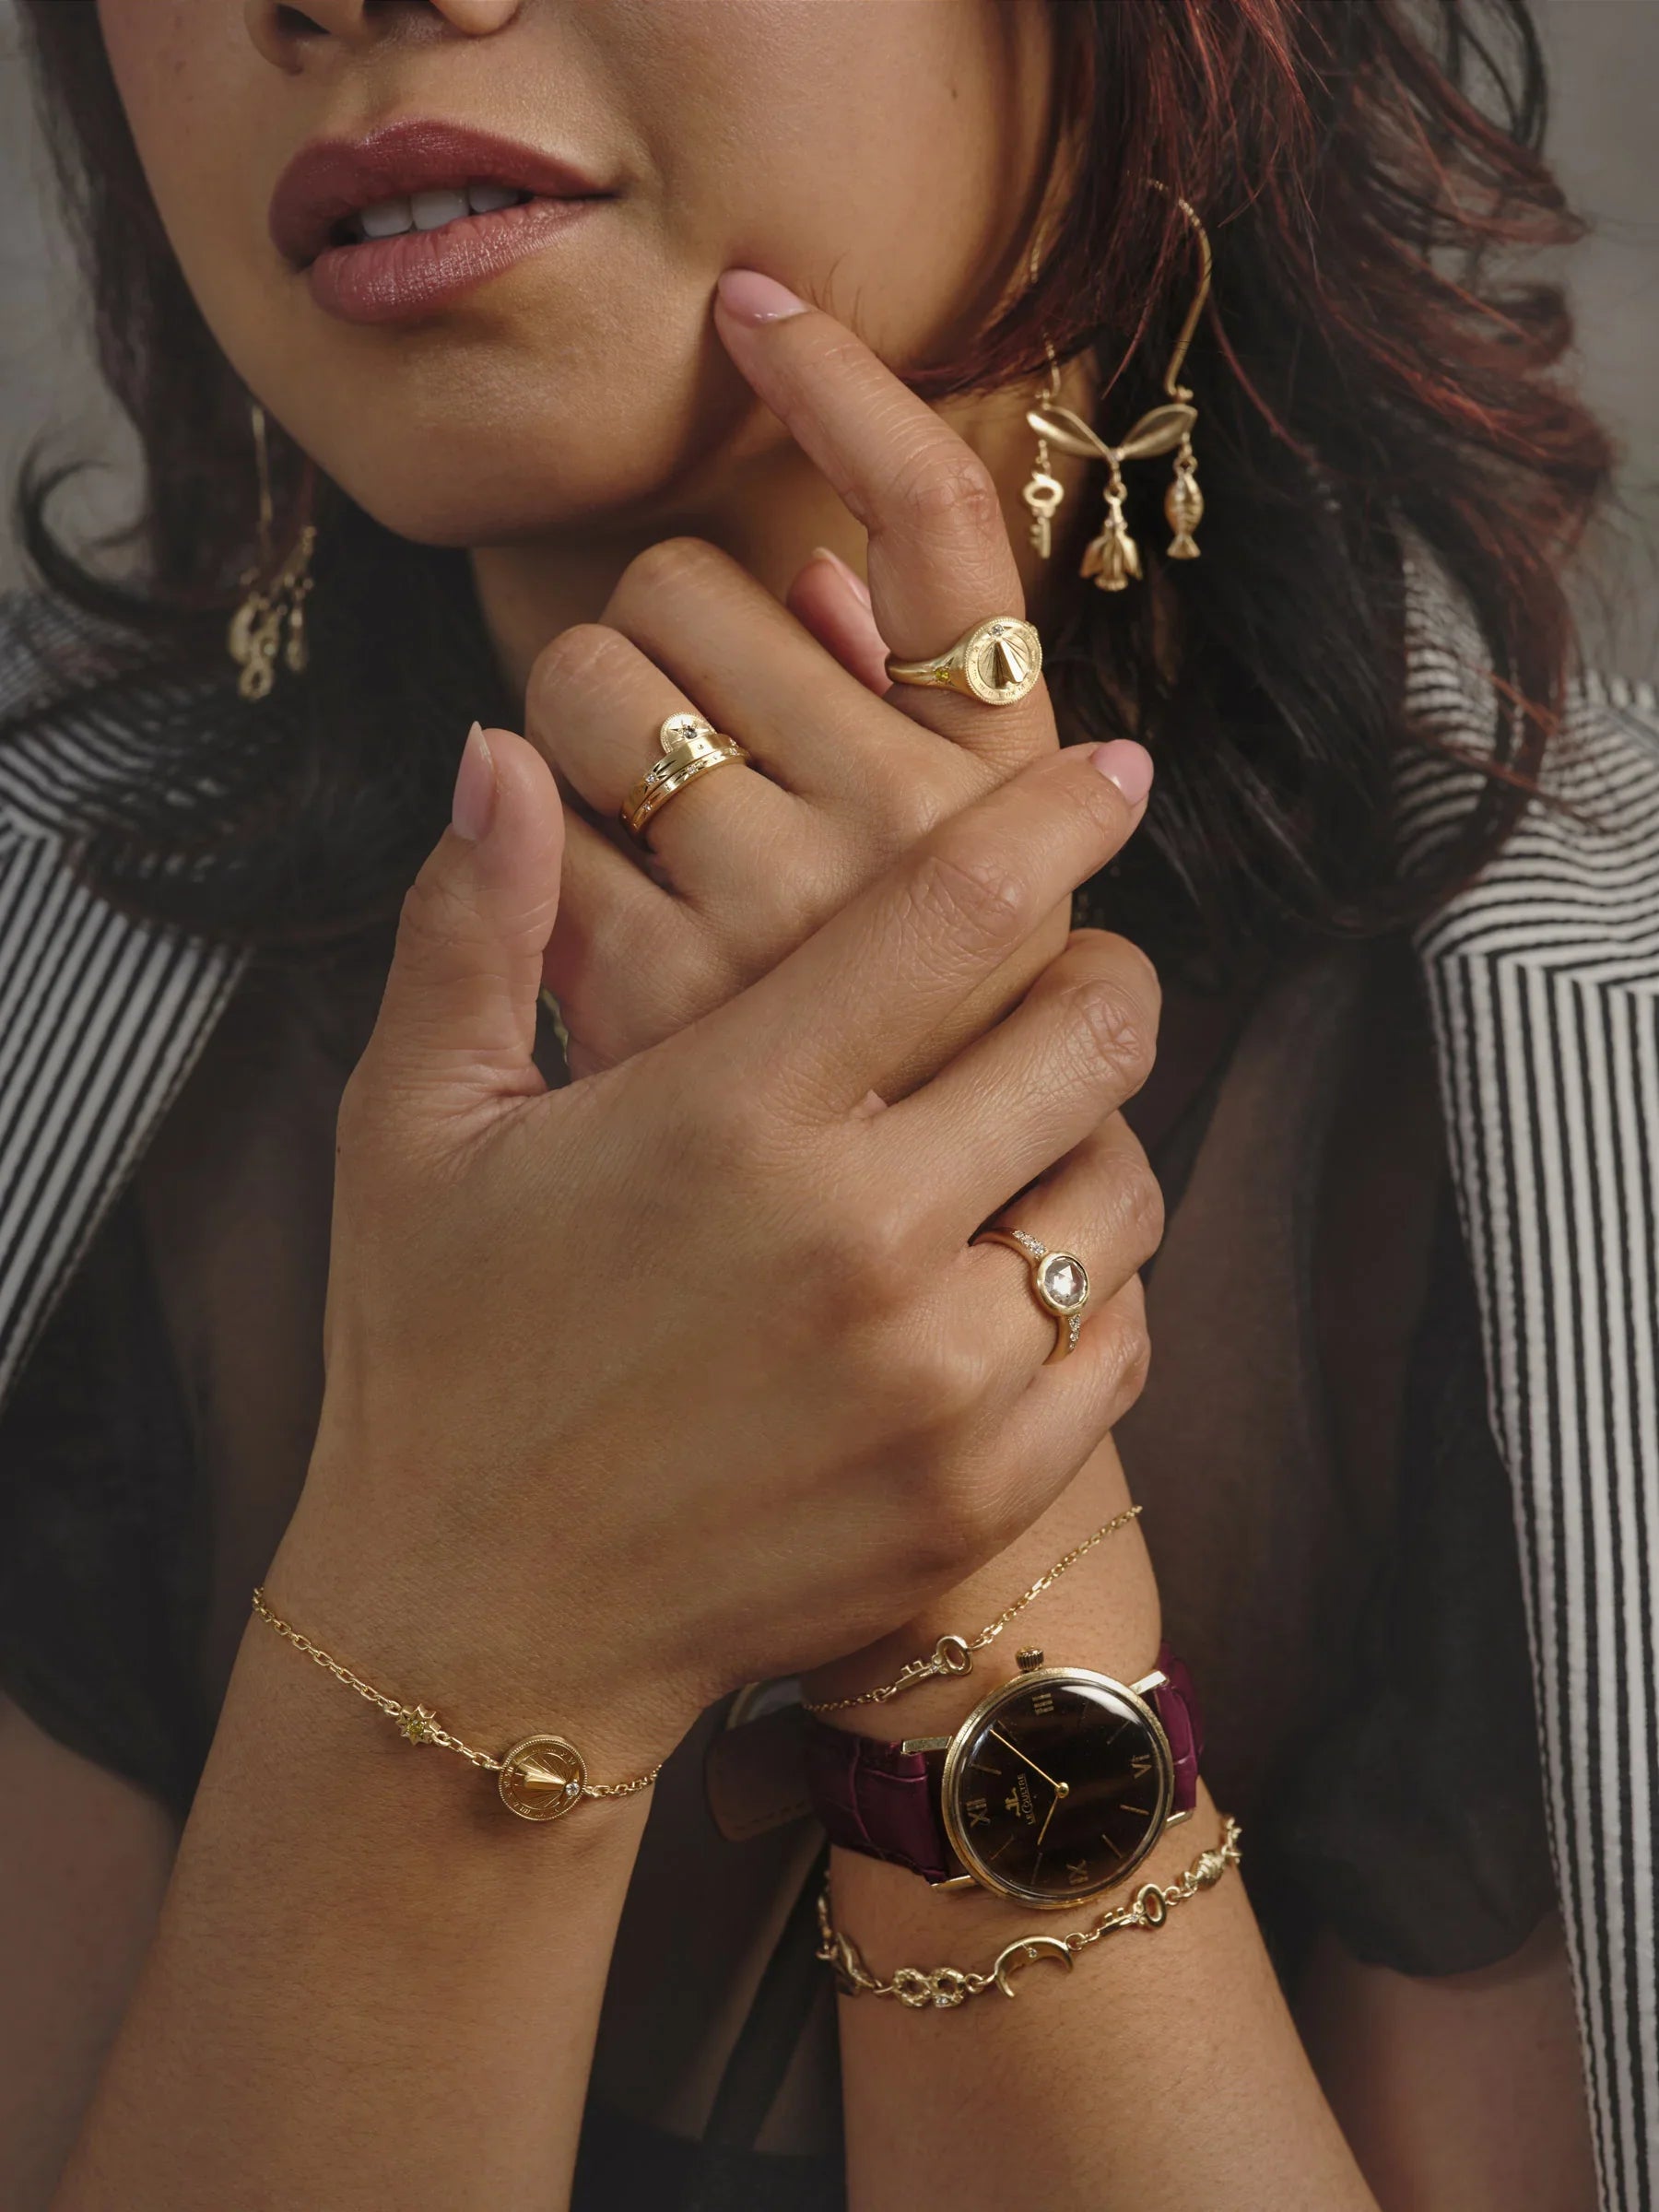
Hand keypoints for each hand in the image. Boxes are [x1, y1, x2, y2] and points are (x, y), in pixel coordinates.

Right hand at [276, 732, 1161, 1776]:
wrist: (480, 1628)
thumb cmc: (436, 1357)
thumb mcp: (411, 1130)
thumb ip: (469, 927)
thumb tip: (495, 753)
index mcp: (731, 1116)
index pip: (962, 907)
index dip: (1062, 814)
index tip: (1116, 775)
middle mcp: (859, 1240)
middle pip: (1095, 1035)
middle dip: (1103, 975)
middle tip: (1066, 974)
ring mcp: (935, 1382)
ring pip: (1125, 1192)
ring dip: (1093, 1139)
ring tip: (1017, 1139)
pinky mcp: (974, 1492)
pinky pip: (1118, 1340)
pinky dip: (1089, 1289)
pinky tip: (1003, 1277)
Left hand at [529, 271, 1112, 1090]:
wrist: (850, 1302)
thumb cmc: (902, 1065)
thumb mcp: (954, 899)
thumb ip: (891, 725)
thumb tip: (803, 572)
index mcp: (1006, 790)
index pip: (939, 522)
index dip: (845, 384)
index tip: (753, 307)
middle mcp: (919, 827)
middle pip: (700, 575)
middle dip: (659, 640)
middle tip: (685, 754)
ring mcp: (789, 911)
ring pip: (585, 673)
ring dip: (577, 727)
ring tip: (642, 842)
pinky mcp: (656, 995)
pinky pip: (528, 815)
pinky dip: (536, 850)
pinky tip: (595, 936)